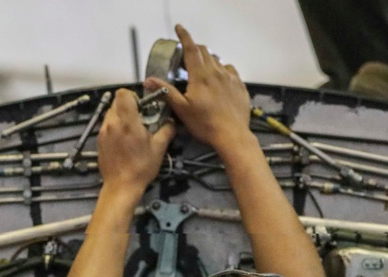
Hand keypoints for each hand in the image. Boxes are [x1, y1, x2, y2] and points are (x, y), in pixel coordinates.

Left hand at [96, 89, 175, 191]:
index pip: (123, 93)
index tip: (141, 106)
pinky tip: (124, 140)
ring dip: (121, 116)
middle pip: (116, 102)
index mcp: (127, 121)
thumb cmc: (140, 168)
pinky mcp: (99, 141)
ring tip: (132, 131)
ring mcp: (103, 132)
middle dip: (128, 106)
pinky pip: (106, 126)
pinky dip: (115, 127)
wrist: (121, 186)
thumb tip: (170, 122)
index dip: (133, 96)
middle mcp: (111, 123)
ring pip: (110, 113)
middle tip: (139, 118)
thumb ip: (166, 130)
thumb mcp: (159, 149)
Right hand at [146, 24, 252, 155]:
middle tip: (187, 55)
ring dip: (208, 59)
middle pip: (205, 51)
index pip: (191, 48)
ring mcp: (230, 78)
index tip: (179, 28)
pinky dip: (222, 69)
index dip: (184, 36)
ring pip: (218, 60)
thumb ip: (166, 92)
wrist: (233, 136)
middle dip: (194, 48)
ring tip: (202, 68)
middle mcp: (217, 72)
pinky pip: (230, 70)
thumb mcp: (182, 109)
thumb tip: (148, 80)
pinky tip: (219, 77)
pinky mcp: (240, 86)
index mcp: (201, 76)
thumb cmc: (206, 124)